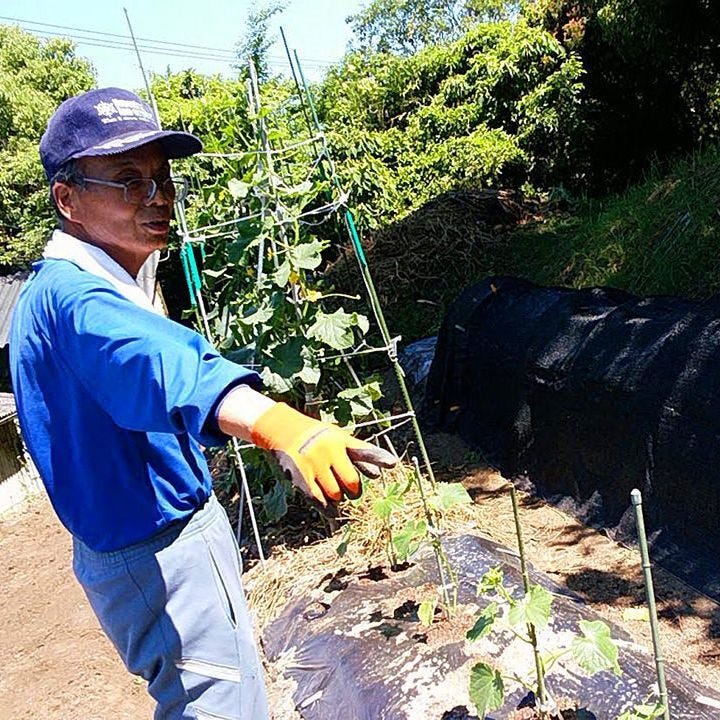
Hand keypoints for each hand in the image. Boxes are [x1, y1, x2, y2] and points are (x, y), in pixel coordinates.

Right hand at [250, 402, 396, 505]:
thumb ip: (359, 457)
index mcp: (341, 441)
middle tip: (351, 491)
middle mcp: (329, 451)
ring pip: (335, 494)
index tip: (393, 463)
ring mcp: (314, 464)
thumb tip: (377, 476)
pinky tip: (331, 511)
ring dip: (338, 499)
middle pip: (351, 482)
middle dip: (354, 490)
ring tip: (335, 492)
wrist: (285, 431)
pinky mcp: (301, 477)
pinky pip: (319, 500)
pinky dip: (328, 509)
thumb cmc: (320, 438)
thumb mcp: (340, 440)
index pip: (364, 451)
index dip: (379, 458)